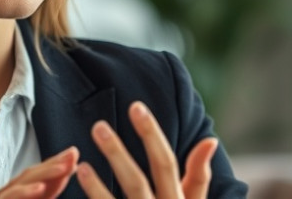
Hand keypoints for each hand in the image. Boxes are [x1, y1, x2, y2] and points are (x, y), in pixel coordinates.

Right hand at [0, 146, 78, 198]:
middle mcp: (12, 192)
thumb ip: (53, 188)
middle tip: (72, 156)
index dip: (57, 162)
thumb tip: (71, 167)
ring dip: (44, 173)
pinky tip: (41, 188)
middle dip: (54, 163)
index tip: (74, 154)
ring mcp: (5, 197)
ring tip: (63, 168)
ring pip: (24, 181)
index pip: (41, 173)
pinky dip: (26, 192)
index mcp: (23, 191)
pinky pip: (12, 196)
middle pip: (33, 173)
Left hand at [76, 101, 217, 198]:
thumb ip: (199, 176)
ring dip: (98, 186)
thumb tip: (210, 139)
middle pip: (138, 182)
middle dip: (118, 153)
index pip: (166, 163)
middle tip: (98, 126)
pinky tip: (82, 179)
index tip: (135, 106)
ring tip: (81, 162)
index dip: (152, 134)